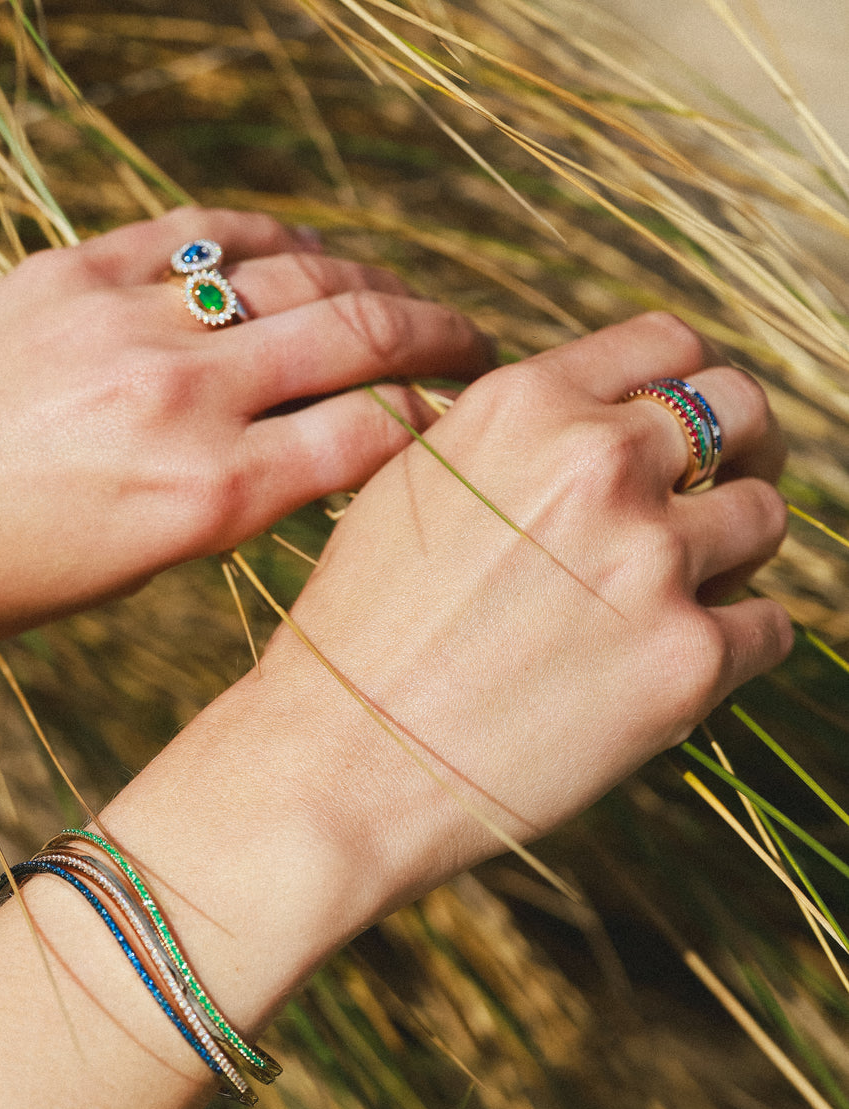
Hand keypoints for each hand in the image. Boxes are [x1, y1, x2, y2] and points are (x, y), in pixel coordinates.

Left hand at [0, 208, 491, 648]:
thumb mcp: (105, 585)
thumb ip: (210, 517)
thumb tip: (289, 464)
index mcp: (198, 502)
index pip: (371, 437)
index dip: (440, 424)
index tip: (468, 422)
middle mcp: (181, 399)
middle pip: (357, 336)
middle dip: (440, 336)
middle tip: (478, 343)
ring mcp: (127, 320)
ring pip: (293, 273)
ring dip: (366, 280)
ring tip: (398, 298)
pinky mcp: (71, 269)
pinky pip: (200, 233)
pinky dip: (266, 238)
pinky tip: (295, 249)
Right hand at [249, 312, 790, 917]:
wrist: (337, 764)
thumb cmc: (358, 634)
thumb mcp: (413, 484)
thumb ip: (515, 440)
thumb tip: (595, 429)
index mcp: (524, 405)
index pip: (668, 343)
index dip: (686, 383)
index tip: (686, 426)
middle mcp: (598, 462)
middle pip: (744, 408)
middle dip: (742, 446)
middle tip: (720, 492)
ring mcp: (652, 559)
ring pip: (767, 517)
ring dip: (735, 553)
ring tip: (677, 595)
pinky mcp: (689, 659)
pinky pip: (771, 626)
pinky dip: (738, 642)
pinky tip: (676, 664)